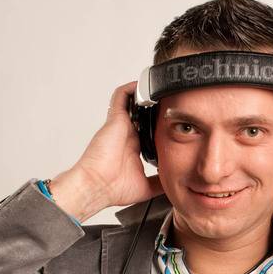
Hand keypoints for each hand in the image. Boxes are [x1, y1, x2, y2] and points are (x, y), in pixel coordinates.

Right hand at [47, 82, 162, 222]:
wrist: (97, 186)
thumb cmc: (113, 188)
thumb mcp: (147, 186)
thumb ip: (160, 181)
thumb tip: (175, 183)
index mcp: (133, 146)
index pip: (147, 129)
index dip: (159, 123)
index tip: (174, 121)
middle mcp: (127, 133)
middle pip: (141, 113)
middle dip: (155, 106)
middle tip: (173, 101)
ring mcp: (120, 125)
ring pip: (132, 101)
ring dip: (144, 94)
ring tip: (161, 89)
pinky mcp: (115, 119)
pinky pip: (122, 95)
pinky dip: (132, 88)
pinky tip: (145, 85)